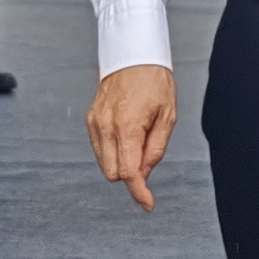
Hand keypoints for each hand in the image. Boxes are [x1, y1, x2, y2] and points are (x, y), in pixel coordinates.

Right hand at [88, 62, 177, 210]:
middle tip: (147, 153)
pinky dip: (112, 152)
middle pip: (113, 173)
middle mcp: (106, 126)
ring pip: (104, 163)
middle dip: (131, 174)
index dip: (138, 192)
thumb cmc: (154, 82)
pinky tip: (125, 136)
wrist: (133, 55)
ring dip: (121, 162)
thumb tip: (144, 174)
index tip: (147, 204)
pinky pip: (99, 149)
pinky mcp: (90, 120)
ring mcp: (95, 123)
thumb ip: (155, 148)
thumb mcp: (167, 116)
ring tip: (138, 137)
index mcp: (128, 125)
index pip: (128, 172)